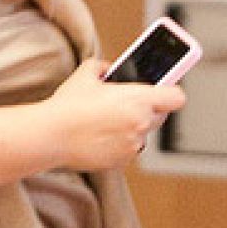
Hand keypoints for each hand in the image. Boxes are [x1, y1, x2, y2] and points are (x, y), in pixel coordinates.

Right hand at [38, 59, 186, 171]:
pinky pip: (130, 149)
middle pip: (161, 115)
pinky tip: (102, 136)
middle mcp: (141, 123)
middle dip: (149, 109)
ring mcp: (133, 145)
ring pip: (144, 133)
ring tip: (109, 121)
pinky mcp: (122, 161)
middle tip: (130, 104)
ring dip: (134, 127)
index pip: (176, 97)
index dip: (170, 93)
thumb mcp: (86, 74)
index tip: (165, 90)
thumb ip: (104, 66)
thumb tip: (109, 67)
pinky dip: (121, 144)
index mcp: (139, 99)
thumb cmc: (68, 106)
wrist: (50, 136)